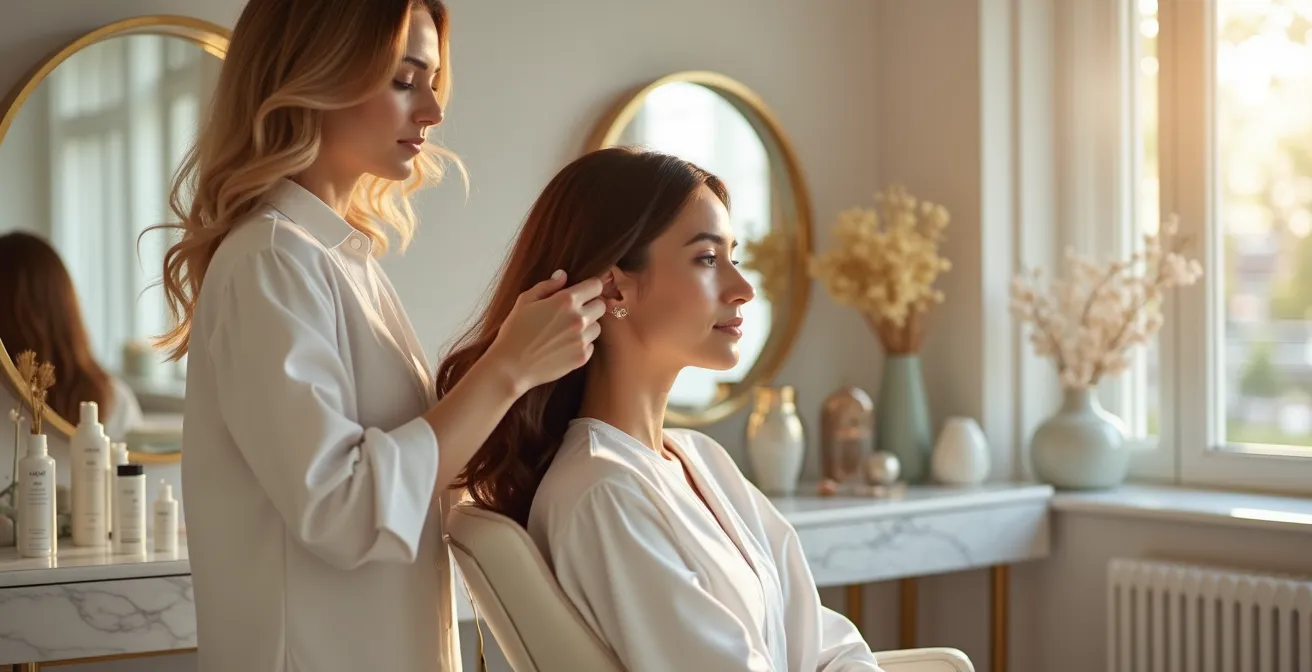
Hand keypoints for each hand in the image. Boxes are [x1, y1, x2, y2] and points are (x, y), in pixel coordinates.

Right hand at [485, 270, 605, 394]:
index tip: (583, 292)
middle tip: (573, 312)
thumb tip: (563, 275)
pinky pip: (591, 345)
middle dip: (591, 306)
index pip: (596, 285)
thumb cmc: (514, 332)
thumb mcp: (525, 301)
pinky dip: (582, 344)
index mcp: (566, 300)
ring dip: (587, 326)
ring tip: (566, 331)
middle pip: (601, 305)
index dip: (590, 287)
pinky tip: (564, 346)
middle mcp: (578, 318)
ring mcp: (582, 339)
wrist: (511, 367)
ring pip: (597, 327)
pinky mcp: (582, 357)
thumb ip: (547, 286)